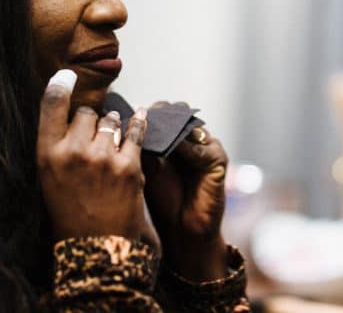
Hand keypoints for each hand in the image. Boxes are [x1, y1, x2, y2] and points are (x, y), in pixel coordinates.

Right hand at [37, 70, 149, 241]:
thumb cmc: (70, 214)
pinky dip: (140, 124)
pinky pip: (136, 133)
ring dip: (114, 126)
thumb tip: (73, 114)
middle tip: (94, 137)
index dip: (60, 84)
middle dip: (92, 120)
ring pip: (111, 121)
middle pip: (86, 112)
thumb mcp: (50, 179)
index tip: (68, 75)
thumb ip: (58, 145)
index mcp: (47, 155)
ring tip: (113, 142)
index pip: (51, 105)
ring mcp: (103, 158)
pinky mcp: (129, 166)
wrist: (96, 249)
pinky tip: (144, 117)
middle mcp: (73, 152)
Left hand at [143, 102, 229, 280]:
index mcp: (173, 138)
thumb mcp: (146, 169)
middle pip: (177, 114)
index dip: (148, 114)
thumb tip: (124, 124)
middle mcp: (191, 138)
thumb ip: (142, 147)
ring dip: (174, 127)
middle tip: (145, 117)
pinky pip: (202, 148)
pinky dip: (188, 147)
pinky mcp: (218, 159)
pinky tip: (175, 147)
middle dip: (161, 115)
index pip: (162, 114)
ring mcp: (206, 147)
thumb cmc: (162, 200)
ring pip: (190, 126)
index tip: (130, 114)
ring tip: (158, 130)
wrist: (183, 229)